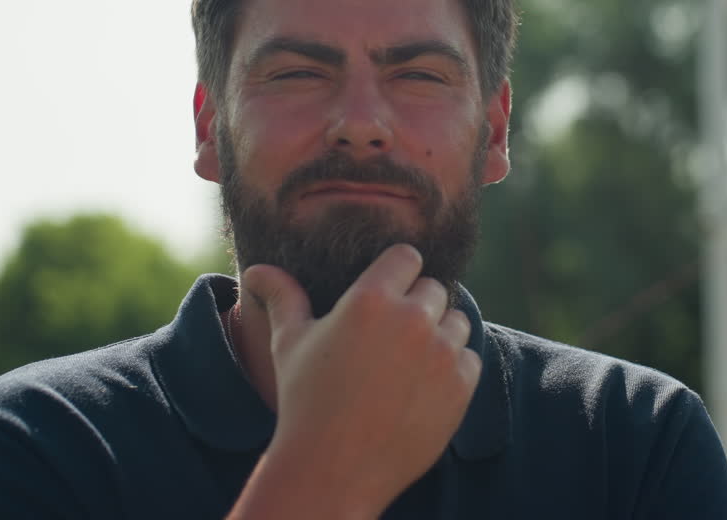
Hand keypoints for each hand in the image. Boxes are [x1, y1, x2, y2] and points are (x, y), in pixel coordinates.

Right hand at [228, 245, 481, 519]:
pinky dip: (453, 369)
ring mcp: (441, 353)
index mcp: (371, 298)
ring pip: (457, 322)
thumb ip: (283, 297)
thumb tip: (256, 270)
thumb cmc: (305, 401)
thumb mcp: (290, 343)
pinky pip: (469, 359)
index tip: (389, 292)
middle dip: (416, 305)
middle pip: (434, 288)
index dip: (398, 272)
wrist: (332, 470)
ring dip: (439, 335)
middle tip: (391, 338)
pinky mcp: (460, 386)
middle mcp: (412, 319)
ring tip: (406, 364)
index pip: (407, 257)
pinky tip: (421, 387)